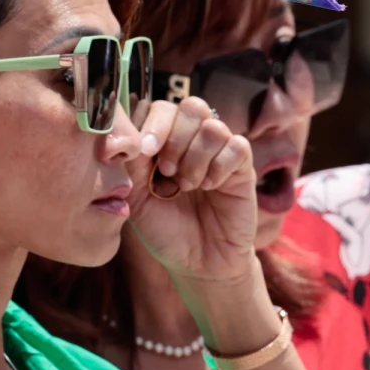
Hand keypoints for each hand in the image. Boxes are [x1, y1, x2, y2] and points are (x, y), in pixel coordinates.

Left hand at [125, 97, 258, 285]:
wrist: (197, 262)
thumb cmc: (165, 229)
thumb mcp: (136, 197)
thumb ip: (131, 162)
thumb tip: (127, 132)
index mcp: (163, 141)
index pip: (158, 107)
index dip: (150, 122)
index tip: (144, 150)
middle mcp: (192, 140)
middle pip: (190, 107)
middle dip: (174, 137)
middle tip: (166, 170)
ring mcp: (219, 151)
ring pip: (212, 126)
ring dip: (195, 157)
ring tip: (187, 186)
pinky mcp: (242, 166)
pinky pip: (237, 145)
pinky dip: (219, 167)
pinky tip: (210, 187)